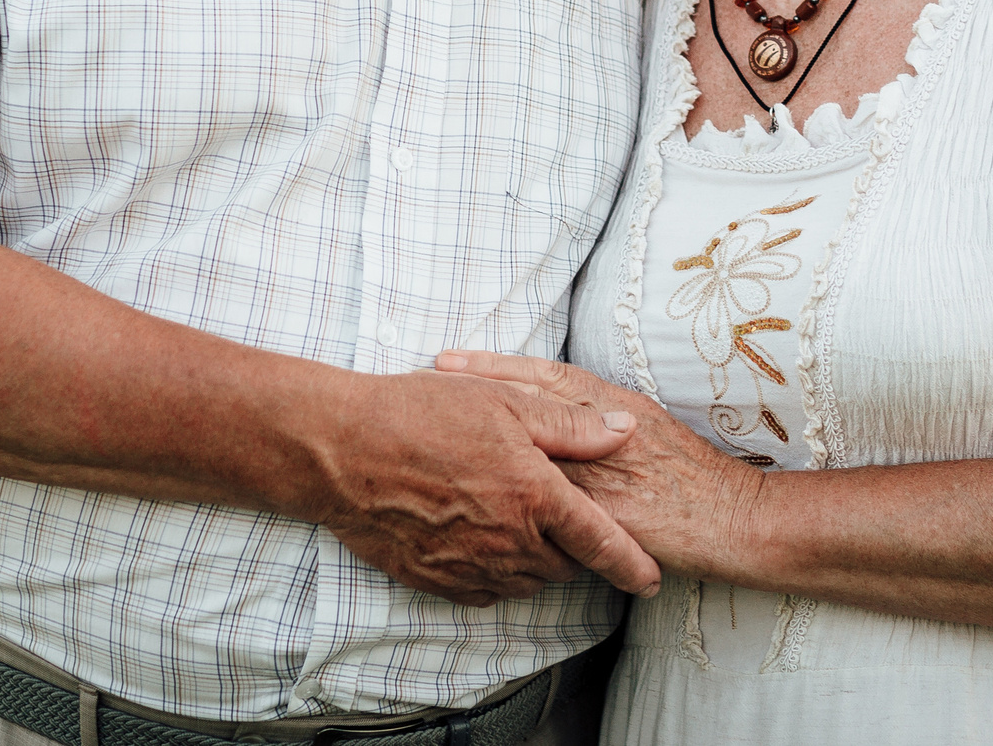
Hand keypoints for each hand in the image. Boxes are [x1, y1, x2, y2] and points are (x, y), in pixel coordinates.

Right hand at [298, 370, 663, 607]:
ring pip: (527, 581)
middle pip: (564, 566)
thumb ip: (572, 425)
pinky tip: (484, 544)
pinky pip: (485, 591)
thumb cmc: (422, 414)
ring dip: (537, 561)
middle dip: (575, 551)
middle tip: (565, 522)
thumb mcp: (506, 401)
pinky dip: (497, 574)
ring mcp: (472, 567)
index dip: (632, 564)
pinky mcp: (437, 580)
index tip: (650, 580)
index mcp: (536, 497)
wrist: (342, 451)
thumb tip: (625, 432)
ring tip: (523, 527)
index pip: (601, 543)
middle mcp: (510, 542)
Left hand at [436, 351, 765, 581]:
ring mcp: (605, 470)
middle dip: (474, 393)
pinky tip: (476, 498)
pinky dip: (513, 496)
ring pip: (531, 448)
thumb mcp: (649, 429)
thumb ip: (603, 417)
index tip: (447, 359)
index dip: (494, 367)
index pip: (544, 377)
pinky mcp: (607, 514)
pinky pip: (550, 503)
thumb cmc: (697, 478)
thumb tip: (557, 410)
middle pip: (527, 404)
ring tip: (434, 433)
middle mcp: (605, 428)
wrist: (737, 519)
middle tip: (424, 381)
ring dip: (484, 440)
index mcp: (617, 404)